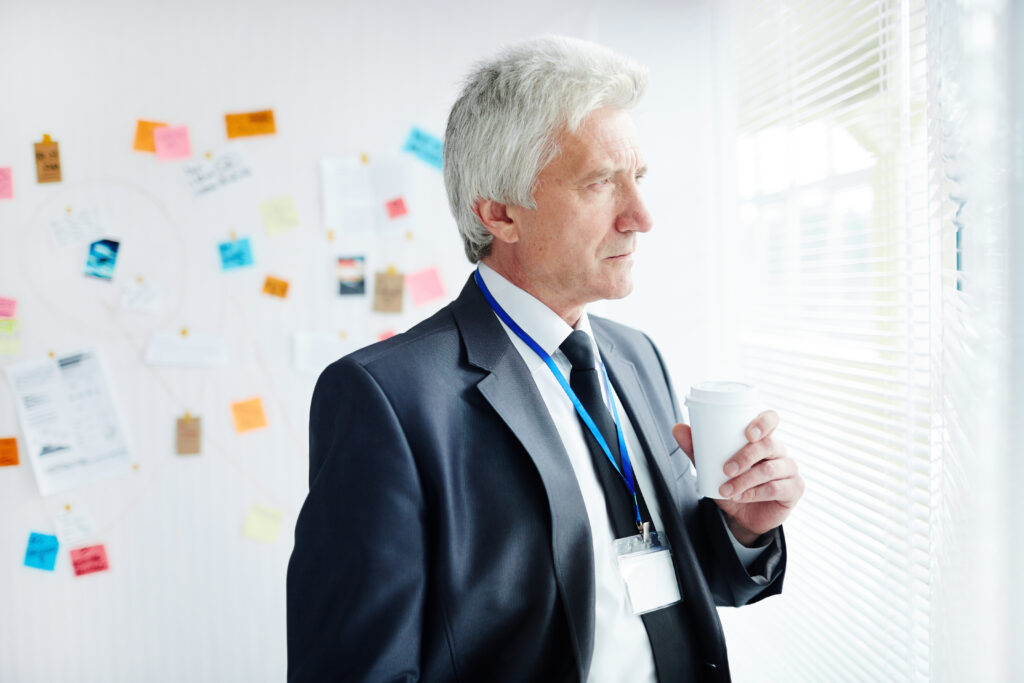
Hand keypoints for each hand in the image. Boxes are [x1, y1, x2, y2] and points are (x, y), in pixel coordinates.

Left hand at [672, 410, 802, 546]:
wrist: (743, 516)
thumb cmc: (732, 483)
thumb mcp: (712, 467)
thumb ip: (696, 449)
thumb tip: (677, 428)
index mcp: (762, 438)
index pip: (771, 419)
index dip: (763, 422)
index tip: (747, 433)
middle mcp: (779, 451)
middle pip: (769, 445)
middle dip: (746, 456)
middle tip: (726, 469)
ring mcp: (789, 470)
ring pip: (770, 469)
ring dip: (746, 480)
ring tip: (726, 489)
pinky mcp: (794, 489)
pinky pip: (777, 488)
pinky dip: (755, 493)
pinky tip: (741, 497)